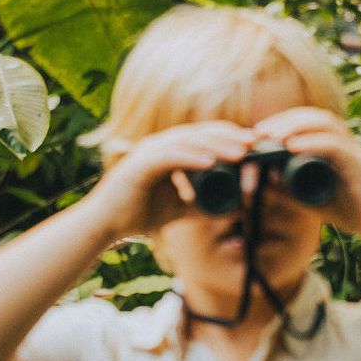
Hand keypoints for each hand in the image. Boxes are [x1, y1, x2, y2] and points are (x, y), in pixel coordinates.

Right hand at [85, 121, 258, 241]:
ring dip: (216, 145)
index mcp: (169, 152)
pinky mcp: (141, 164)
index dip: (229, 139)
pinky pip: (171, 157)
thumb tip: (234, 208)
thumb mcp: (179, 210)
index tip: (254, 146)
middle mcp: (160, 146)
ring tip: (240, 152)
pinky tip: (210, 162)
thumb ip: (203, 206)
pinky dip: (192, 158)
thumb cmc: (137, 214)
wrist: (105, 225)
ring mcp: (149, 152)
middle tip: (255, 143)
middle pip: (200, 134)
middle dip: (229, 137)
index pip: (204, 139)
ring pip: (188, 142)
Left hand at [251, 108, 360, 242]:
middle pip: (313, 117)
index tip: (258, 136)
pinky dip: (312, 142)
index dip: (282, 124)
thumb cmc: (356, 211)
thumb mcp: (314, 199)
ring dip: (294, 125)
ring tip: (271, 136)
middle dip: (283, 120)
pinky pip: (334, 145)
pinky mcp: (359, 164)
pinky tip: (292, 146)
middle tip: (258, 132)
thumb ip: (293, 189)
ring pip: (324, 123)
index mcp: (334, 149)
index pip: (307, 124)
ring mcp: (353, 151)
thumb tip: (266, 177)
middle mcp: (345, 144)